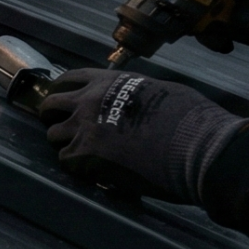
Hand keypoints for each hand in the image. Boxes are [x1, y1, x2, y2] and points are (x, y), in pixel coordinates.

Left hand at [38, 67, 247, 203]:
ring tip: (81, 154)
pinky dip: (75, 166)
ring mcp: (85, 127)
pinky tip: (91, 170)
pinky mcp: (86, 155)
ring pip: (54, 134)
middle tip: (60, 127)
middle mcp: (90, 100)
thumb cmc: (190, 120)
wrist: (197, 148)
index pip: (70, 78)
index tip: (61, 101)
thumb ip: (134, 94)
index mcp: (109, 81)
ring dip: (65, 144)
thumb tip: (133, 103)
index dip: (62, 90)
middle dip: (54, 116)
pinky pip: (65, 160)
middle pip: (51, 105)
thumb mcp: (160, 90)